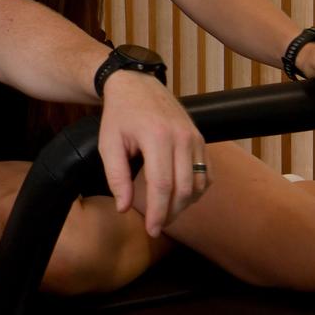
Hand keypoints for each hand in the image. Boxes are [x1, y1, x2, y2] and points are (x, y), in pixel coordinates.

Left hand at [97, 70, 205, 237]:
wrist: (136, 85)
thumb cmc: (120, 115)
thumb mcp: (108, 143)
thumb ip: (116, 176)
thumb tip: (123, 207)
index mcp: (156, 137)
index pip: (162, 185)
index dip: (157, 212)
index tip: (151, 230)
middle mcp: (181, 137)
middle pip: (184, 188)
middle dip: (171, 213)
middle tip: (156, 226)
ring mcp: (194, 137)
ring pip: (198, 183)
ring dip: (184, 204)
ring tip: (165, 213)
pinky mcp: (200, 139)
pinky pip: (206, 173)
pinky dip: (196, 190)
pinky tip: (180, 197)